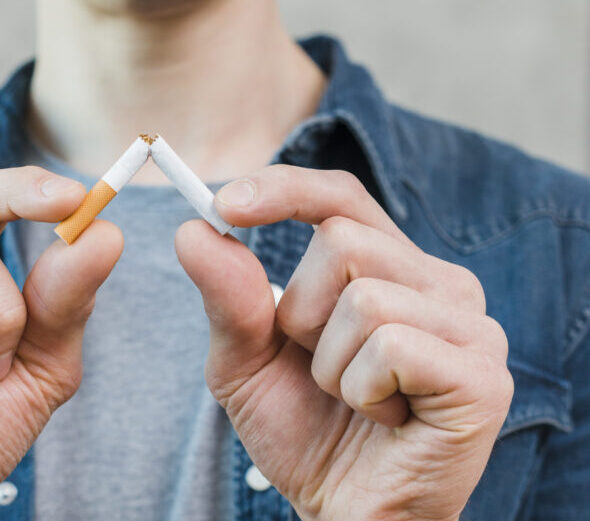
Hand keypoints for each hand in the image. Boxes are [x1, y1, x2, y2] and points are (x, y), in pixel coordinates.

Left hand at [175, 165, 512, 520]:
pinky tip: (385, 418)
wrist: (344, 510)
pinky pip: (391, 345)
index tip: (227, 204)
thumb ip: (227, 298)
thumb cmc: (303, 431)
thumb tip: (194, 230)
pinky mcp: (483, 375)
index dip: (286, 188)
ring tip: (354, 398)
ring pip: (363, 296)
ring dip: (329, 363)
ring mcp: (471, 326)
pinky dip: (360, 390)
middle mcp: (440, 283)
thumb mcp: (245, 361)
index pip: (341, 197)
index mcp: (389, 268)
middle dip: (300, 315)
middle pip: (342, 241)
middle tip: (320, 369)